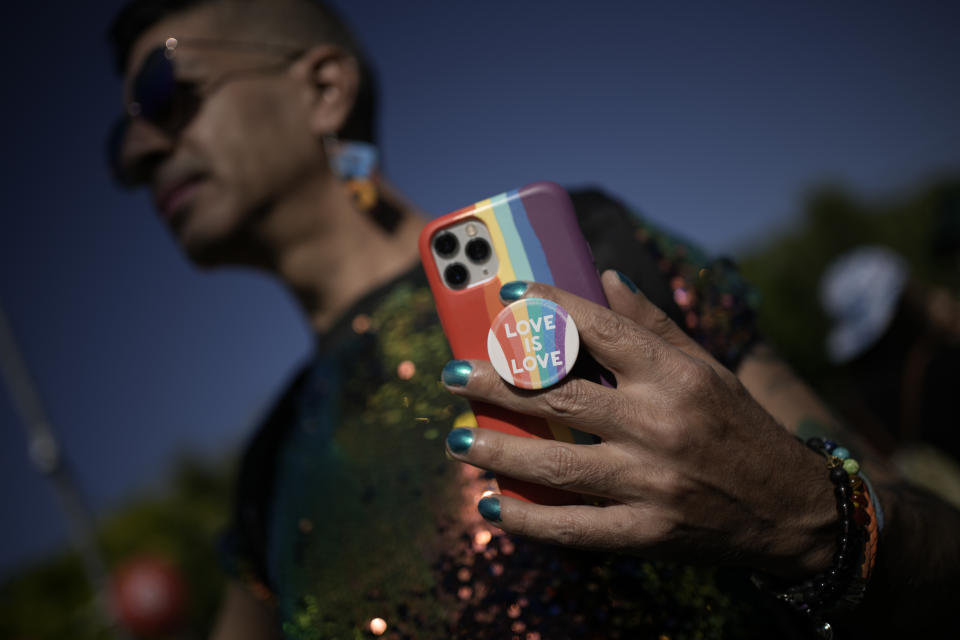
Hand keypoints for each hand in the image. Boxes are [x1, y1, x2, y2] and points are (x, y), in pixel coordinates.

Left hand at [442, 270, 837, 578]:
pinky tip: (493, 508)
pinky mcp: (649, 532)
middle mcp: (661, 424)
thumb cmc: (740, 426)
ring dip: (498, 450)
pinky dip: (529, 521)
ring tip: (459, 439)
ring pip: (557, 464)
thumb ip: (651, 323)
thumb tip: (603, 276)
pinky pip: (575, 529)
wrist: (791, 509)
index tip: (507, 294)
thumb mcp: (706, 366)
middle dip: (496, 382)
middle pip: (561, 397)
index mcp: (675, 375)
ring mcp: (653, 483)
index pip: (599, 327)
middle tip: (452, 374)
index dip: (546, 306)